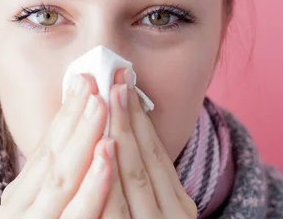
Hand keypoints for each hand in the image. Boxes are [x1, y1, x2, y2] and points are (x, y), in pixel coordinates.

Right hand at [0, 75, 115, 218]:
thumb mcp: (42, 206)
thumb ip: (56, 179)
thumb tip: (85, 138)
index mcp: (20, 196)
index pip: (46, 148)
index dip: (67, 113)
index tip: (84, 80)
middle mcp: (19, 208)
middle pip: (51, 155)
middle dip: (75, 115)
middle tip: (93, 81)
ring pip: (61, 178)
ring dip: (83, 139)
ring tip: (101, 106)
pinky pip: (76, 215)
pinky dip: (92, 188)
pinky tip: (106, 161)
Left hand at [102, 72, 196, 217]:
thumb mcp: (158, 210)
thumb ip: (143, 183)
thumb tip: (119, 137)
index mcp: (179, 205)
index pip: (157, 154)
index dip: (140, 117)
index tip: (125, 83)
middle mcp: (173, 215)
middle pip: (147, 157)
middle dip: (128, 114)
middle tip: (115, 78)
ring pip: (136, 176)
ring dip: (121, 133)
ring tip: (107, 98)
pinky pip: (118, 209)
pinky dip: (109, 177)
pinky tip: (103, 148)